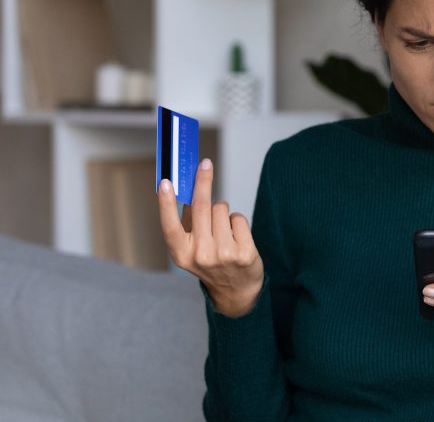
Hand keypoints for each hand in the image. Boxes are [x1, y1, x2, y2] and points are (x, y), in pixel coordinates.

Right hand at [157, 158, 263, 316]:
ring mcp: (224, 255)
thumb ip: (187, 221)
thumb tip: (187, 189)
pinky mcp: (244, 253)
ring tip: (223, 229)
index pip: (170, 225)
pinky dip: (236, 221)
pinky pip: (238, 218)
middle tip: (205, 164)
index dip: (166, 203)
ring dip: (222, 211)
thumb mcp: (192, 248)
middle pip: (201, 206)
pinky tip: (235, 236)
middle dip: (203, 181)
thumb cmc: (211, 261)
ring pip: (221, 209)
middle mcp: (200, 255)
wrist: (236, 291)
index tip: (165, 182)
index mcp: (181, 254)